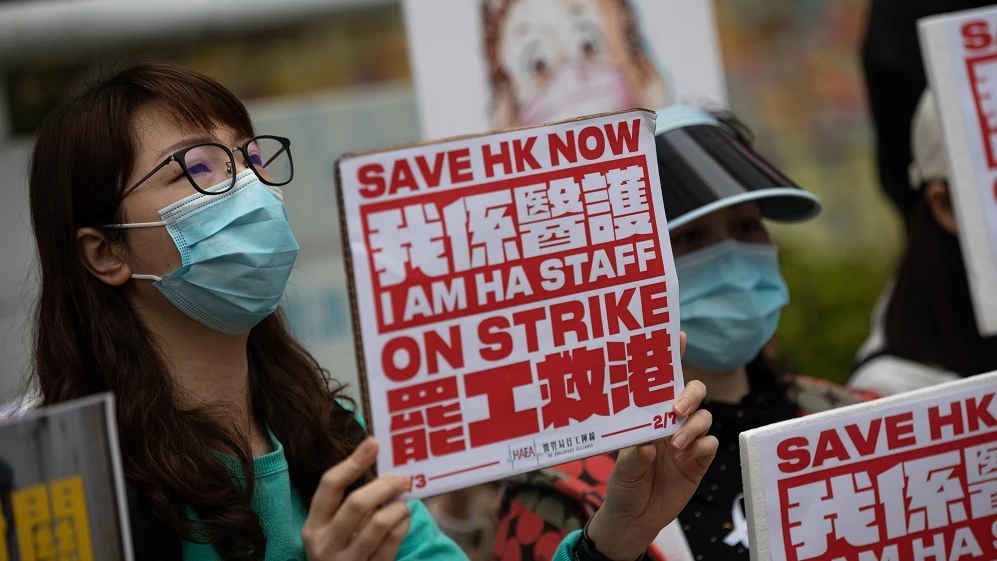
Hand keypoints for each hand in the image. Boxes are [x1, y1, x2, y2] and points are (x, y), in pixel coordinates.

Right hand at [302, 438, 411, 560]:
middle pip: (357, 503)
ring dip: (398, 508)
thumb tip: (380, 469)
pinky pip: (393, 542)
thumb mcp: (333, 531)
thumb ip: (350, 505)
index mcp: (313, 527)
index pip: (330, 485)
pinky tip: (403, 522)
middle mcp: (325, 544)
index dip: (353, 462)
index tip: (373, 444)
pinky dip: (403, 526)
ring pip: (379, 523)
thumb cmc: (340, 553)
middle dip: (385, 486)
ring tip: (404, 505)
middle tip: (403, 479)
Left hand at [587, 333, 717, 560]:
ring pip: (704, 418)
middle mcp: (669, 422)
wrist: (634, 519)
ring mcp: (686, 441)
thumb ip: (631, 458)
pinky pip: (710, 445)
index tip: (678, 335)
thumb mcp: (620, 471)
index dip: (671, 356)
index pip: (660, 380)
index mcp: (647, 414)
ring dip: (693, 426)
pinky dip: (702, 446)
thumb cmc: (622, 486)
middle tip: (676, 409)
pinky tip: (690, 455)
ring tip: (675, 445)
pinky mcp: (698, 462)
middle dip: (689, 394)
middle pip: (692, 393)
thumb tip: (645, 445)